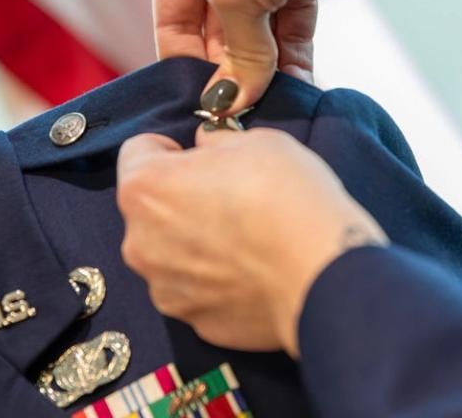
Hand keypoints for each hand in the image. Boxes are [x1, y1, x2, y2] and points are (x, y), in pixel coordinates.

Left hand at [116, 126, 386, 355]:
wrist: (325, 275)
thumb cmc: (289, 197)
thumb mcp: (257, 141)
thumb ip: (217, 143)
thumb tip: (206, 146)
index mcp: (145, 188)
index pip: (136, 152)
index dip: (169, 149)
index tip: (198, 157)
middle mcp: (140, 241)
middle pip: (150, 208)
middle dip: (179, 199)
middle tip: (229, 197)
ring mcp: (164, 287)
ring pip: (169, 252)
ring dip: (193, 241)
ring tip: (245, 238)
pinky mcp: (193, 320)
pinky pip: (194, 289)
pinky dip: (214, 280)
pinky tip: (252, 271)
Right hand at [153, 0, 461, 113]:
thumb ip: (236, 54)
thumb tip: (233, 103)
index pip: (171, 21)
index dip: (187, 66)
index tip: (205, 105)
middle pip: (214, 33)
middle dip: (230, 72)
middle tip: (241, 114)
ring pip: (255, 35)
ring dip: (264, 72)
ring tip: (271, 109)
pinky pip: (288, 30)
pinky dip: (292, 60)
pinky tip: (296, 90)